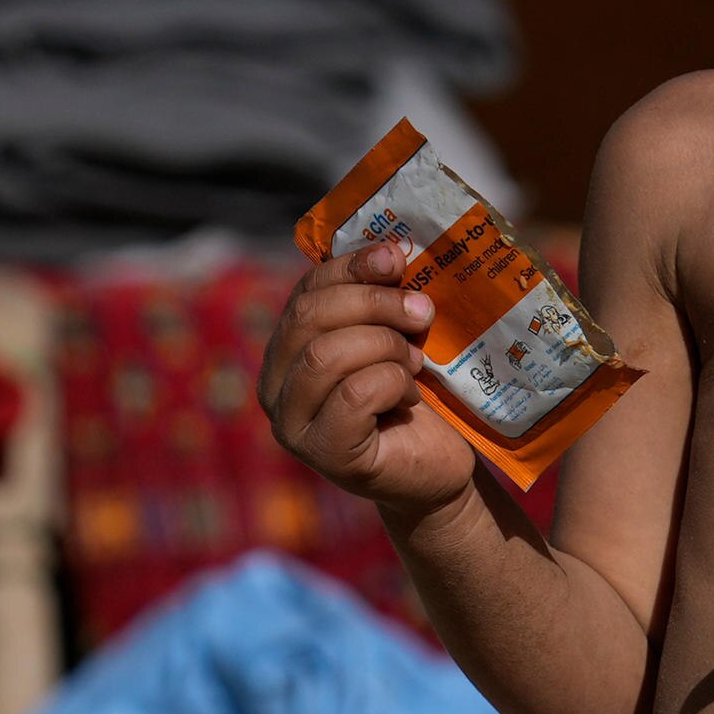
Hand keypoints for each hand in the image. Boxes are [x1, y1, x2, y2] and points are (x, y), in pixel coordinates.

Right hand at [258, 238, 480, 522]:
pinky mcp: (325, 455)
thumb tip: (393, 249)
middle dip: (374, 304)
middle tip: (421, 311)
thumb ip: (380, 296)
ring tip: (415, 361)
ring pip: (327, 355)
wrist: (438, 464)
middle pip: (311, 318)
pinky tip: (409, 396)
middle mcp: (275, 388)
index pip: (307, 292)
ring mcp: (293, 426)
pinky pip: (353, 396)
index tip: (399, 255)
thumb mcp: (394, 335)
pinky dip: (391, 383)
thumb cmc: (414, 395)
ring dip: (385, 346)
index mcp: (286, 350)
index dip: (352, 266)